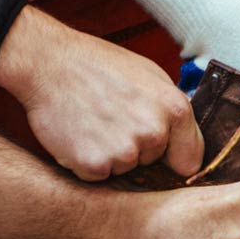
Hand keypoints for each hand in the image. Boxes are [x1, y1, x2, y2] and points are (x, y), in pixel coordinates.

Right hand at [0, 7, 202, 180]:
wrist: (49, 63)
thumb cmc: (98, 65)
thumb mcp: (149, 75)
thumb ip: (170, 110)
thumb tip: (183, 140)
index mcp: (175, 109)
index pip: (190, 159)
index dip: (172, 156)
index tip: (160, 152)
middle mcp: (154, 133)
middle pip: (152, 163)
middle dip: (136, 148)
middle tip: (112, 119)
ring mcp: (124, 151)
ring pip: (124, 169)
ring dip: (110, 155)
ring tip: (94, 122)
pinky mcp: (94, 165)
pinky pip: (98, 175)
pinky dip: (87, 161)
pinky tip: (79, 134)